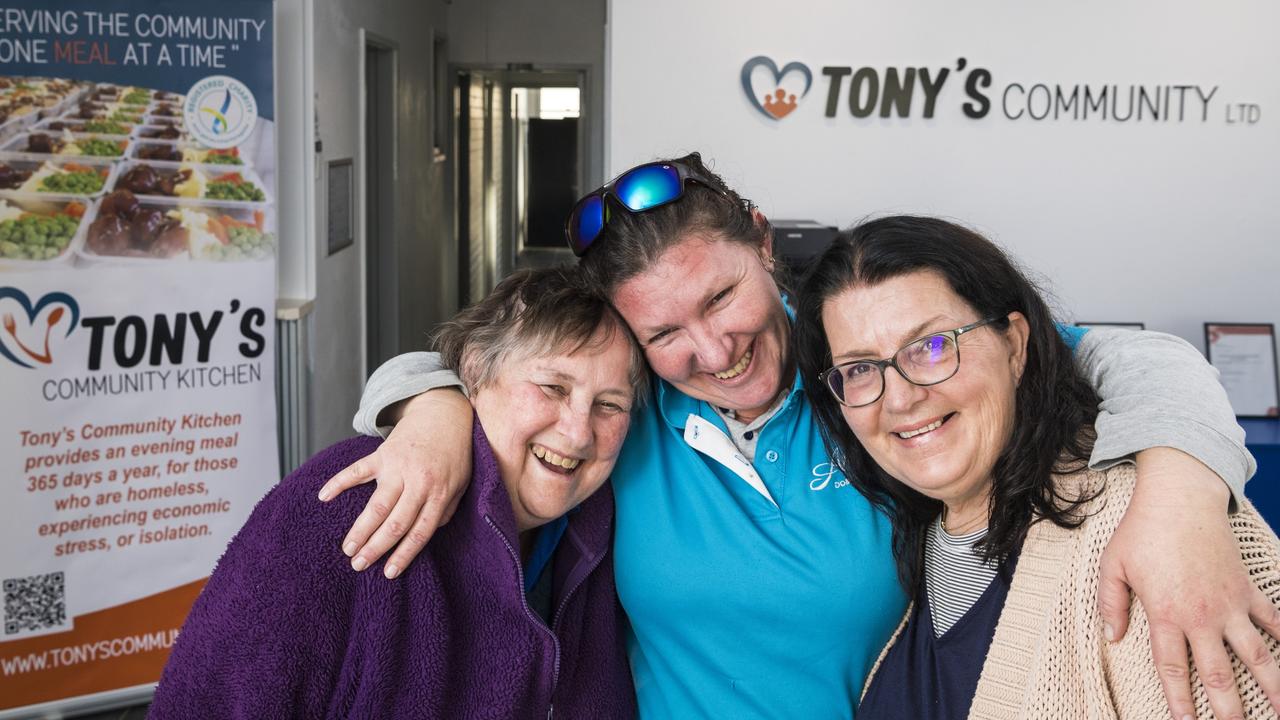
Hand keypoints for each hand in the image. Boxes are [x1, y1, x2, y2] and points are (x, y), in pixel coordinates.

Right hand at [318, 389, 473, 578]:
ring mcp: (398, 467)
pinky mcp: (383, 454)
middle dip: (376, 548)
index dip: (404, 555)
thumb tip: (426, 533)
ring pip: (376, 504)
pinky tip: (324, 497)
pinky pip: (358, 470)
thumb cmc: (454, 454)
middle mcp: (418, 482)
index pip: (420, 532)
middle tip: (359, 565)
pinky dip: (339, 482)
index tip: (388, 573)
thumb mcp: (461, 484)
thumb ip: (446, 511)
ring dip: (360, 529)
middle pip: (395, 522)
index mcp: (439, 493)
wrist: (444, 414)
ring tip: (347, 548)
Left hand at [1098, 448, 1279, 719]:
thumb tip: (1111, 638)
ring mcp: (1230, 604)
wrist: (1181, 498)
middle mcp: (1202, 616)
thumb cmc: (1141, 531)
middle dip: (1229, 709)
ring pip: (1257, 655)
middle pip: (1218, 673)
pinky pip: (1273, 620)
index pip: (1173, 668)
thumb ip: (1110, 604)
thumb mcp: (1112, 565)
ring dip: (1273, 686)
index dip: (1179, 700)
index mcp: (1166, 614)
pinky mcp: (1248, 589)